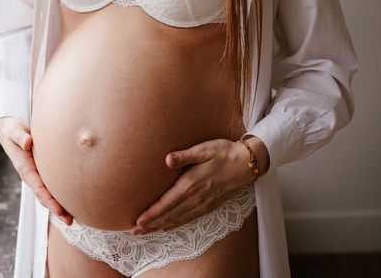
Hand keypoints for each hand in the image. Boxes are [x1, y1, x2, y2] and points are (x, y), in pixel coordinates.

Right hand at [0, 116, 72, 224]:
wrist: (9, 129)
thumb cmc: (13, 130)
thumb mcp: (14, 130)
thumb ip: (20, 136)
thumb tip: (28, 142)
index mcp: (25, 168)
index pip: (39, 187)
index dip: (49, 200)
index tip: (59, 210)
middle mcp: (31, 175)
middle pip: (44, 196)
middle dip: (56, 209)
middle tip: (70, 221)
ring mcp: (36, 174)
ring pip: (48, 193)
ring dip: (58, 206)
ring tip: (72, 218)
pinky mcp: (42, 170)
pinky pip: (50, 185)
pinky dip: (59, 195)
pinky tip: (70, 200)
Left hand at [130, 138, 260, 234]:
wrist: (246, 164)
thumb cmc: (224, 152)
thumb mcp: (204, 149)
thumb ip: (184, 155)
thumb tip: (167, 160)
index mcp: (191, 184)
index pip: (166, 203)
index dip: (151, 214)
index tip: (137, 221)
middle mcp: (196, 198)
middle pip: (169, 216)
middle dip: (150, 225)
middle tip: (134, 232)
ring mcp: (203, 204)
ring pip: (177, 220)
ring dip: (160, 227)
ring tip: (146, 232)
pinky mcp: (209, 206)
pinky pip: (188, 219)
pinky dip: (175, 225)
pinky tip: (168, 226)